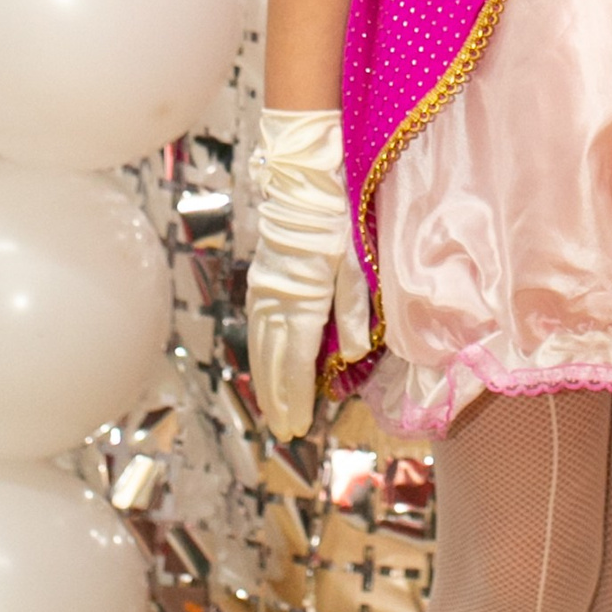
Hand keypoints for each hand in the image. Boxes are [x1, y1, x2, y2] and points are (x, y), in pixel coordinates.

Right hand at [246, 104, 366, 443]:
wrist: (304, 180)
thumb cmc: (338, 219)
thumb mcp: (356, 264)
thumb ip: (353, 312)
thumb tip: (349, 357)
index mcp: (303, 302)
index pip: (296, 363)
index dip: (297, 398)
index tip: (297, 428)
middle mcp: (277, 302)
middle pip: (273, 362)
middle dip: (279, 399)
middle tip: (285, 431)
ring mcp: (264, 291)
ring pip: (259, 347)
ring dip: (265, 381)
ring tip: (273, 409)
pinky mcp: (261, 280)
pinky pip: (255, 327)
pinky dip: (258, 353)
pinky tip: (261, 365)